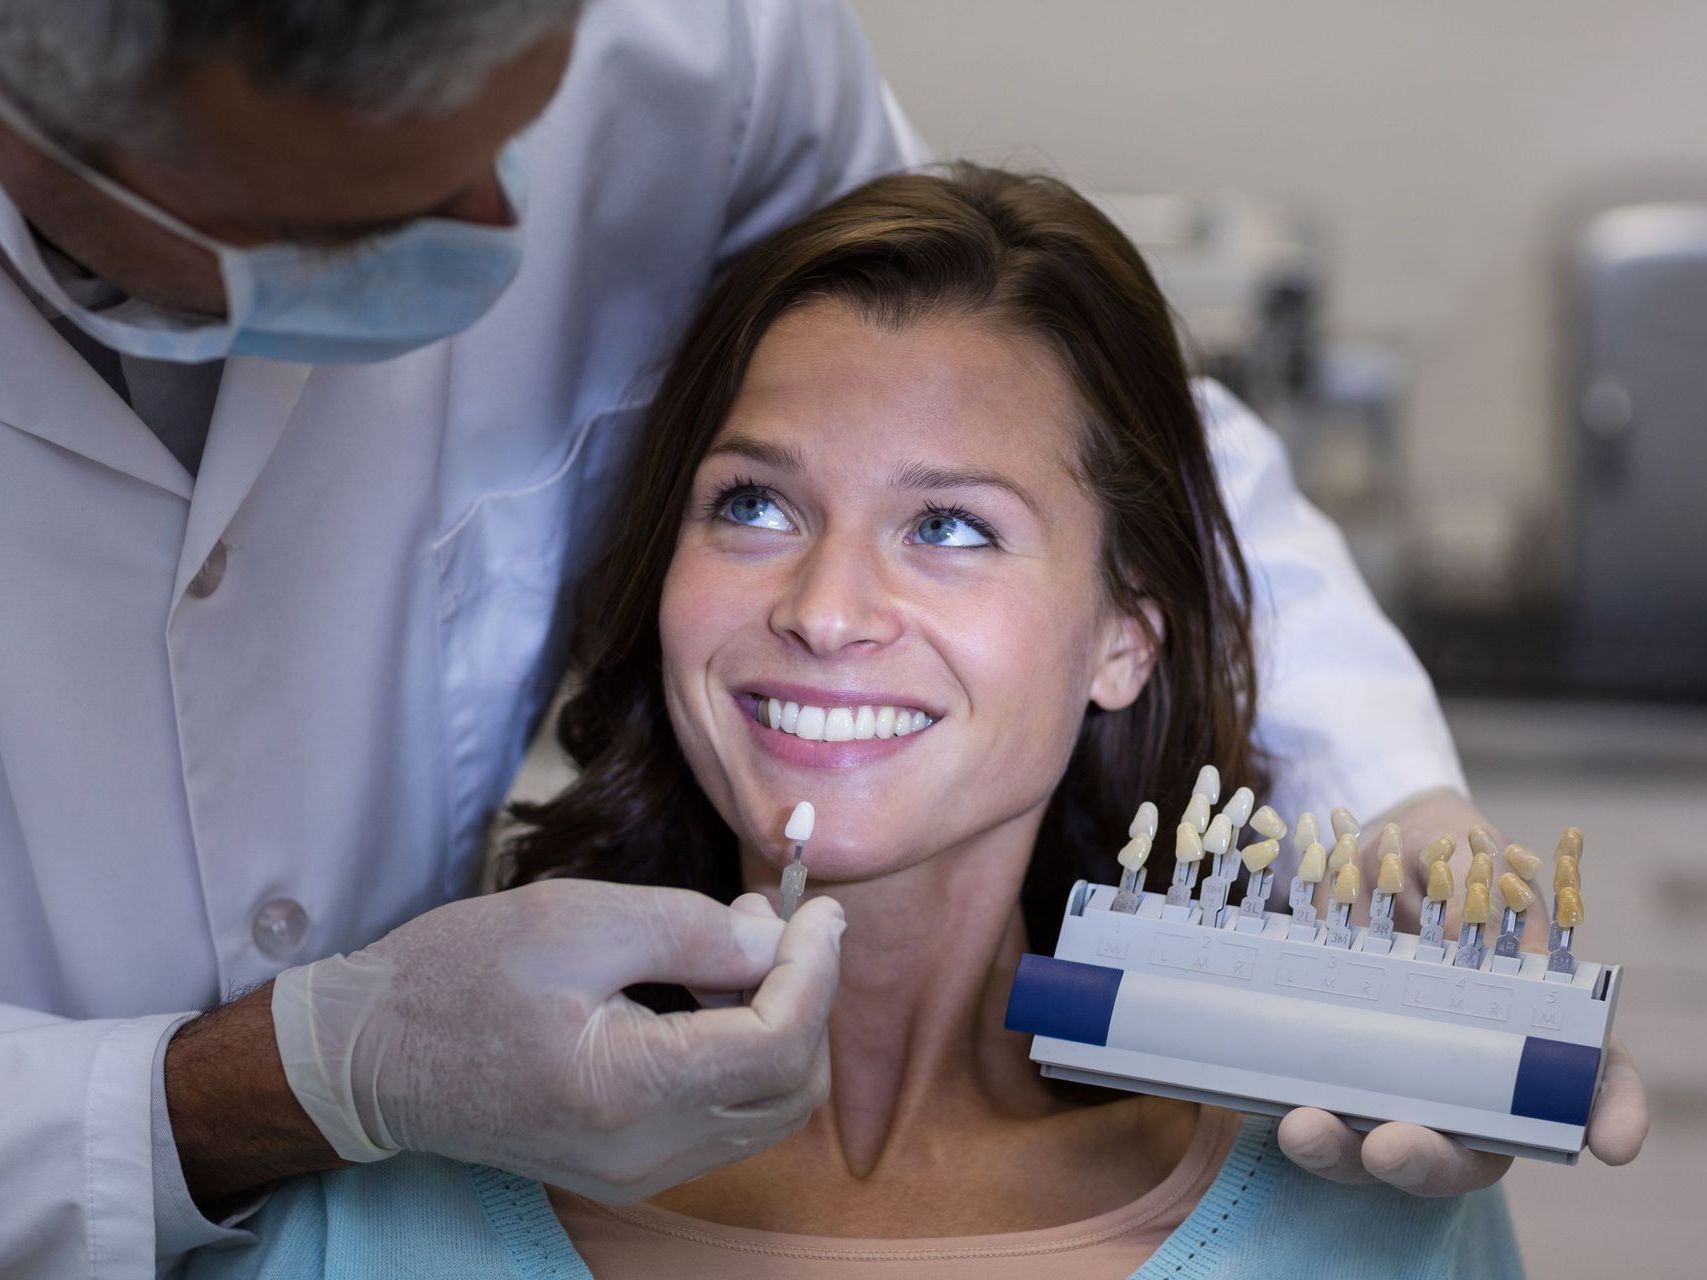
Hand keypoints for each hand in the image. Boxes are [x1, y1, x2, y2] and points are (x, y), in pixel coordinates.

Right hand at [271, 880, 841, 1201]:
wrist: (370, 1056)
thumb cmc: (459, 975)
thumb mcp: (577, 921)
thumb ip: (691, 931)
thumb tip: (774, 939)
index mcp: (627, 1090)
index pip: (778, 1044)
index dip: (815, 969)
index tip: (819, 908)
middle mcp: (644, 1154)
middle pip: (792, 1089)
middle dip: (808, 999)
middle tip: (782, 927)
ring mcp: (637, 1174)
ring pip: (770, 1113)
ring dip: (782, 1030)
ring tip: (741, 956)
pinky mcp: (629, 1170)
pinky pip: (729, 1123)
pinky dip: (747, 1060)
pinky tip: (710, 1002)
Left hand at [1276, 790, 1647, 1194]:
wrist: (1351, 842)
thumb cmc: (1433, 852)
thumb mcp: (1455, 854)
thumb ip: (1464, 889)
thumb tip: (1464, 936)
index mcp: (1529, 1023)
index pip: (1589, 1083)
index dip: (1610, 1114)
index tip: (1611, 1141)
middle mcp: (1468, 1072)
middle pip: (1468, 1150)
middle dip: (1429, 1161)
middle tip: (1391, 1147)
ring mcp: (1393, 1079)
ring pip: (1380, 1147)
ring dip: (1342, 1154)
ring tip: (1305, 1128)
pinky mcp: (1326, 1070)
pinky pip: (1313, 1114)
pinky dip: (1298, 1123)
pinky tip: (1278, 1113)